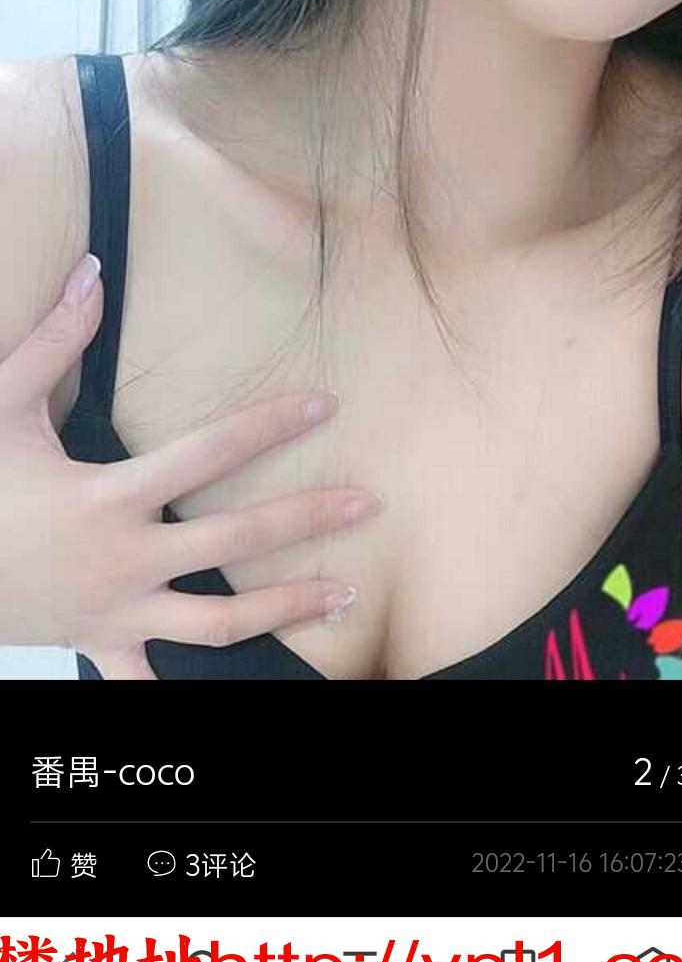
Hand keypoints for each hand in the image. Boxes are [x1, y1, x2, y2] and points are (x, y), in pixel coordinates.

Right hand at [0, 253, 378, 677]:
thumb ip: (54, 342)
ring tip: (345, 595)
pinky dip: (190, 688)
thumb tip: (91, 273)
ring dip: (286, 610)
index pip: (206, 454)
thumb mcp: (3, 407)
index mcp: (106, 497)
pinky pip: (149, 682)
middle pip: (233, 542)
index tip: (322, 407)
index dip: (269, 426)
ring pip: (216, 624)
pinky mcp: (100, 644)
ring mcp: (115, 612)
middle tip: (365, 504)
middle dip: (306, 519)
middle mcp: (123, 559)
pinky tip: (252, 682)